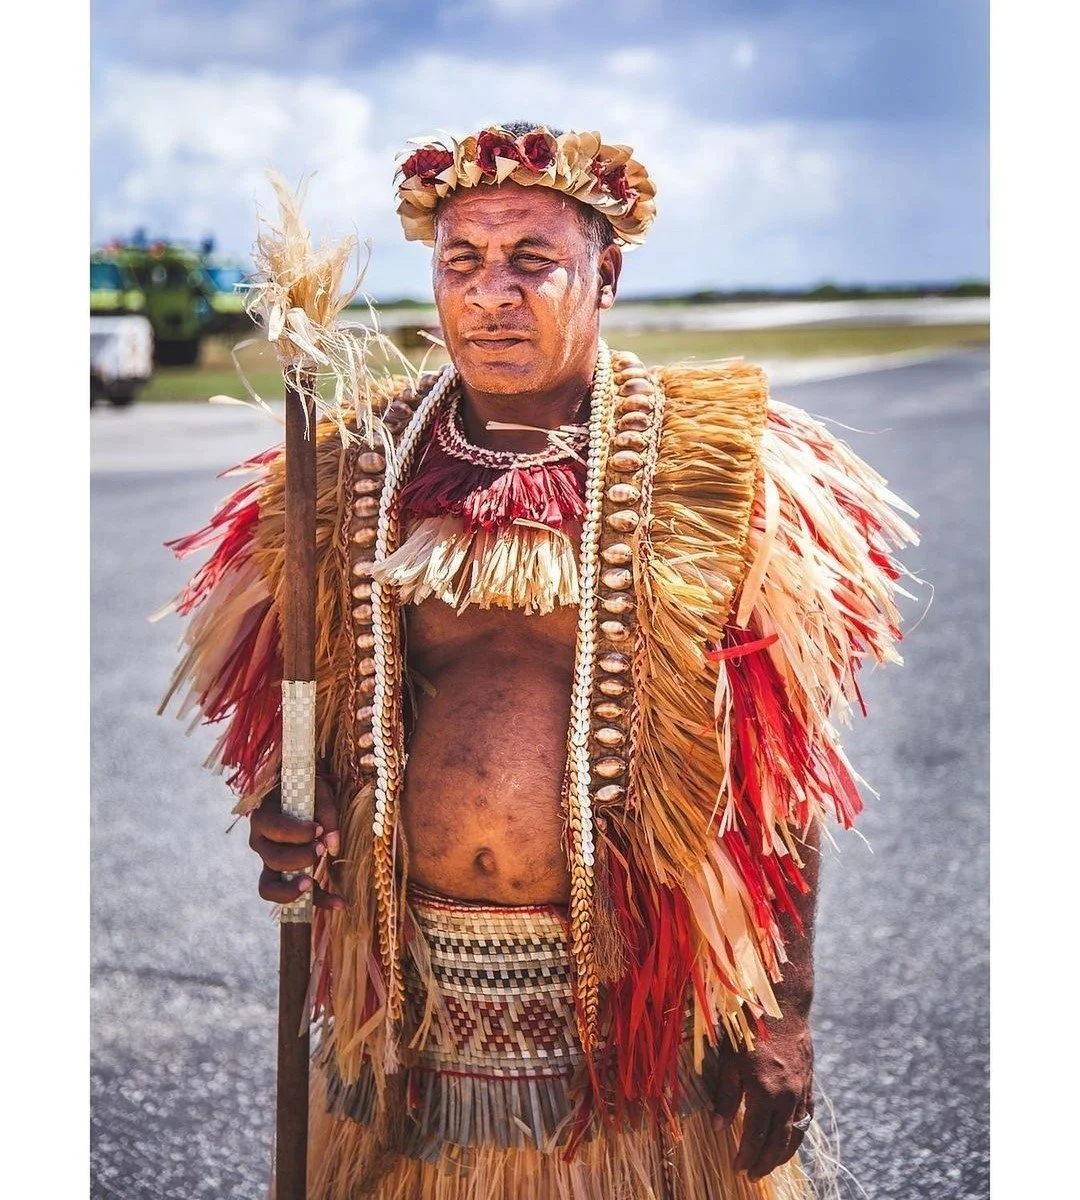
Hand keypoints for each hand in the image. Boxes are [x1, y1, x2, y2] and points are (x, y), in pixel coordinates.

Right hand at [249, 774, 344, 909]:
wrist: (298, 798)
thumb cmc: (306, 791)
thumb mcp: (317, 790)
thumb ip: (326, 812)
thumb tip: (332, 847)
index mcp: (264, 818)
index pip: (272, 828)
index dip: (294, 832)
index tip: (316, 829)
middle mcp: (262, 844)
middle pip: (273, 860)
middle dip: (298, 857)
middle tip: (319, 849)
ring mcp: (271, 863)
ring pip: (271, 886)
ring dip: (294, 888)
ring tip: (313, 882)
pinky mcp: (288, 876)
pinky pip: (297, 896)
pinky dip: (319, 901)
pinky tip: (341, 903)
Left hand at [710, 1016, 814, 1181]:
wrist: (782, 1006)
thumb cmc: (748, 1029)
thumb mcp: (728, 1060)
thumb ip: (725, 1095)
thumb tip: (719, 1127)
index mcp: (764, 1092)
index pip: (755, 1136)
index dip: (746, 1156)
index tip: (736, 1168)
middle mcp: (786, 1097)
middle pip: (778, 1142)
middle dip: (764, 1163)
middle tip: (751, 1176)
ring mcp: (801, 1092)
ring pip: (796, 1134)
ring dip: (782, 1155)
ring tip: (768, 1165)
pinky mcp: (809, 1084)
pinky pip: (806, 1118)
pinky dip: (798, 1134)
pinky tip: (789, 1141)